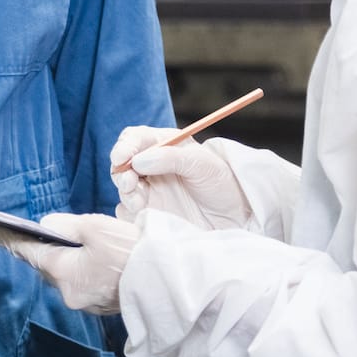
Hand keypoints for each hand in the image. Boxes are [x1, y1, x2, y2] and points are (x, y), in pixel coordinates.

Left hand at [0, 212, 135, 314]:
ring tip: (60, 242)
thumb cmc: (134, 252)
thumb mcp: (97, 228)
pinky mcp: (104, 304)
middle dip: (36, 249)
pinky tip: (88, 257)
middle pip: (46, 266)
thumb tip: (46, 227)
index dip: (4, 238)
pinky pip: (83, 282)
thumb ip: (66, 226)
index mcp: (64, 273)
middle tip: (21, 233)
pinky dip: (80, 269)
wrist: (171, 283)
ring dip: (62, 259)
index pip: (27, 252)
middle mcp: (70, 293)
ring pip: (65, 275)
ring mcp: (87, 302)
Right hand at [110, 127, 251, 230]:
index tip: (122, 158)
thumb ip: (170, 158)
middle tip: (131, 184)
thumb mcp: (202, 164)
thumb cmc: (222, 184)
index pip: (135, 139)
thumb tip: (138, 160)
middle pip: (122, 164)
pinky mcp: (148, 212)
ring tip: (140, 203)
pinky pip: (127, 212)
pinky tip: (143, 216)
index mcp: (164, 146)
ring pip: (123, 189)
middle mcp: (152, 166)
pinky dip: (129, 213)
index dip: (124, 146)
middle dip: (121, 173)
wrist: (235, 217)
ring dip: (126, 194)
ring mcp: (149, 190)